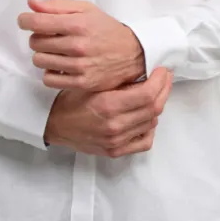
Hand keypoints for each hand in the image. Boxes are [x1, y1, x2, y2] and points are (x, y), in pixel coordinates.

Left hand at [18, 0, 145, 91]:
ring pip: (39, 61)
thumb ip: (56, 6)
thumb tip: (32, 4)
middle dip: (38, 37)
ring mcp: (79, 66)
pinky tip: (60, 65)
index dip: (25, 20)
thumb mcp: (85, 9)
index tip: (25, 21)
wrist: (132, 53)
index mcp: (78, 24)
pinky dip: (50, 72)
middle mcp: (77, 46)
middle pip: (35, 42)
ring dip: (43, 55)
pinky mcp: (81, 83)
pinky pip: (48, 79)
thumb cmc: (107, 30)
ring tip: (56, 51)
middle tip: (49, 36)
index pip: (37, 22)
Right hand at [45, 67, 173, 157]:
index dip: (160, 81)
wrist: (54, 124)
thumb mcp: (91, 84)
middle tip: (165, 78)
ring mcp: (116, 140)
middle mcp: (115, 125)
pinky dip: (150, 128)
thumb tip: (144, 72)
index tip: (162, 70)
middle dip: (164, 90)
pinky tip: (145, 116)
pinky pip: (144, 141)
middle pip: (153, 108)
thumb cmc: (71, 100)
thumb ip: (117, 82)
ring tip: (155, 93)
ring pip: (152, 123)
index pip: (147, 94)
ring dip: (157, 106)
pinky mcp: (115, 150)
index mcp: (108, 105)